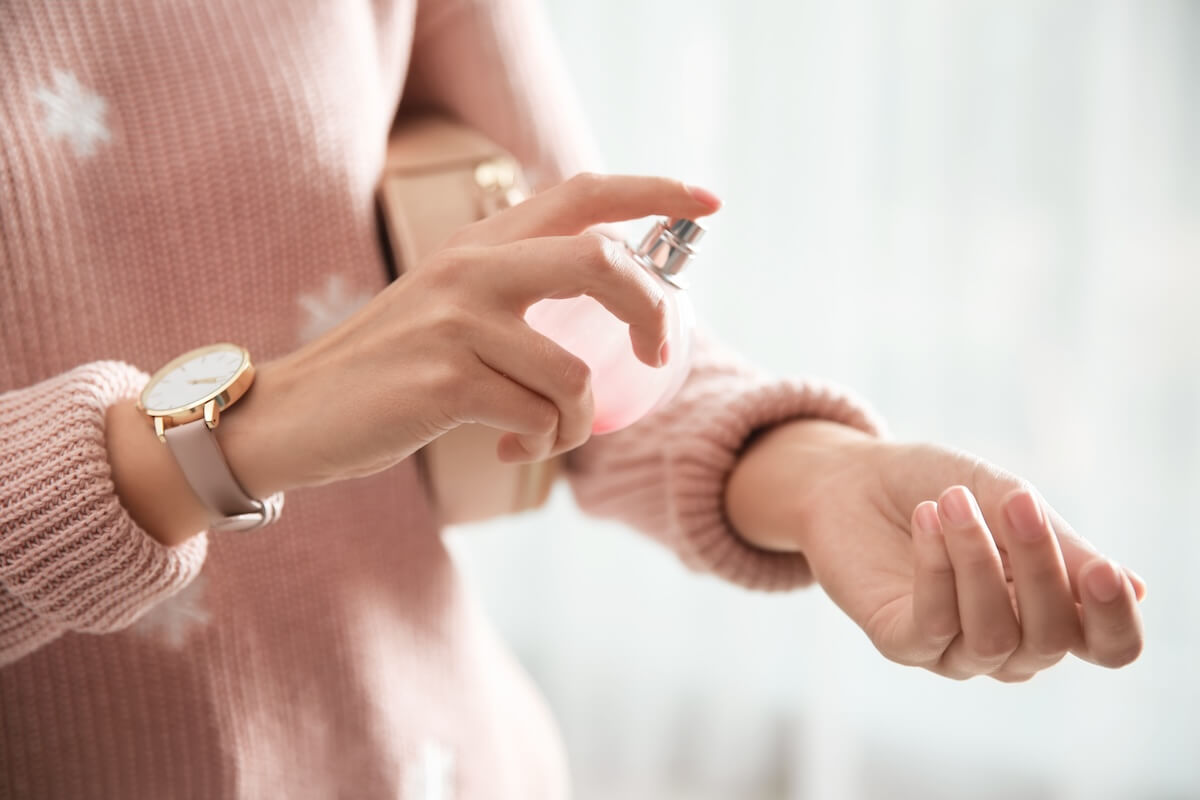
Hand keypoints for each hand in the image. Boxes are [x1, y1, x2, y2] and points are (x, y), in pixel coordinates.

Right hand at [220, 173, 720, 496]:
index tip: (708, 202)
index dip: (652, 192)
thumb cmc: (387, 371)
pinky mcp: (444, 380)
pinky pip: (538, 420)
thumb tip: (608, 304)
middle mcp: (472, 268)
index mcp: (480, 244)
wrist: (294, 415)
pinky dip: (539, 447)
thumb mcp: (450, 308)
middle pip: (600, 263)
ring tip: (547, 438)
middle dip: (651, 313)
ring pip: (574, 375)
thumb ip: (516, 291)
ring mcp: (457, 322)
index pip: (581, 192)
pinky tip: (507, 453)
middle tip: (658, 354)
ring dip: (577, 424)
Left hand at [726, 420, 1145, 680]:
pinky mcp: (901, 642)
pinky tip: (926, 520)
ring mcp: (953, 650)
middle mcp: (1008, 642)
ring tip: (951, 499)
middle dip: (1040, 567)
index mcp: (1049, 609)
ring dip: (976, 559)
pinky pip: (933, 624)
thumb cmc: (937, 486)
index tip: (1108, 573)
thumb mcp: (1005, 499)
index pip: (1106, 646)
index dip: (1116, 622)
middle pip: (1052, 638)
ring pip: (993, 634)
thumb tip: (1135, 587)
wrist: (851, 478)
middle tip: (1016, 501)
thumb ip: (1059, 544)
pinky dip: (935, 568)